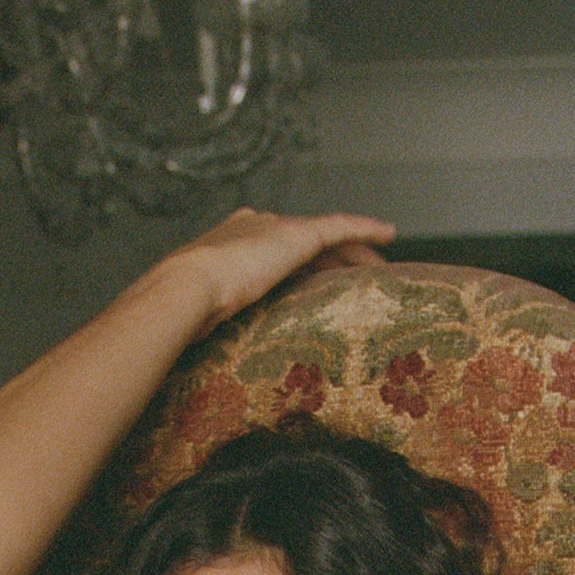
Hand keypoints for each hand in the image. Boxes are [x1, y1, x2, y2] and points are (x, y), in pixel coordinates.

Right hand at [162, 206, 395, 337]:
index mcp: (230, 243)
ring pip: (327, 236)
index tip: (314, 282)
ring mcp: (276, 227)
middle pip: (305, 241)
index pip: (275, 252)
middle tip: (356, 278)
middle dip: (332, 258)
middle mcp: (255, 227)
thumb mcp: (202, 313)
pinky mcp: (296, 234)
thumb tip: (200, 348)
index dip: (298, 267)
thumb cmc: (186, 309)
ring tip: (378, 269)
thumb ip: (212, 319)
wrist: (186, 285)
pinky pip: (341, 227)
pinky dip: (365, 229)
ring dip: (354, 252)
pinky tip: (389, 234)